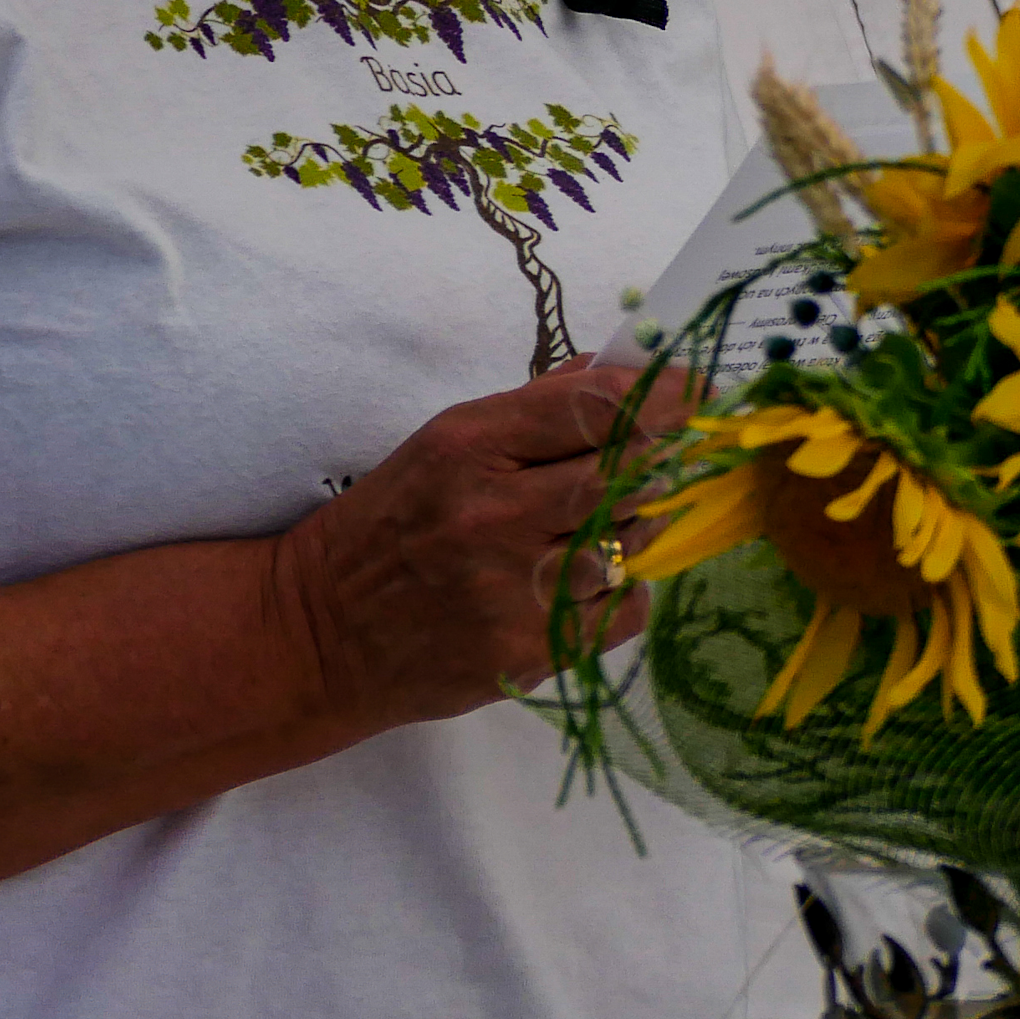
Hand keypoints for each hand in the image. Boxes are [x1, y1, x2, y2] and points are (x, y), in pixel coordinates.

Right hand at [271, 357, 691, 725]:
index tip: (694, 392)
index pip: (591, 408)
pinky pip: (624, 610)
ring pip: (634, 543)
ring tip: (607, 524)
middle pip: (625, 473)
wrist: (325, 630)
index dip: (659, 397)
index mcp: (466, 446)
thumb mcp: (440, 446)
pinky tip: (584, 581)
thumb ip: (529, 410)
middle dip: (661, 460)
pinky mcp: (530, 649)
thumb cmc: (387, 526)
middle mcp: (493, 512)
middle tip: (671, 456)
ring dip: (638, 529)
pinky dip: (622, 592)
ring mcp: (514, 585)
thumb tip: (614, 369)